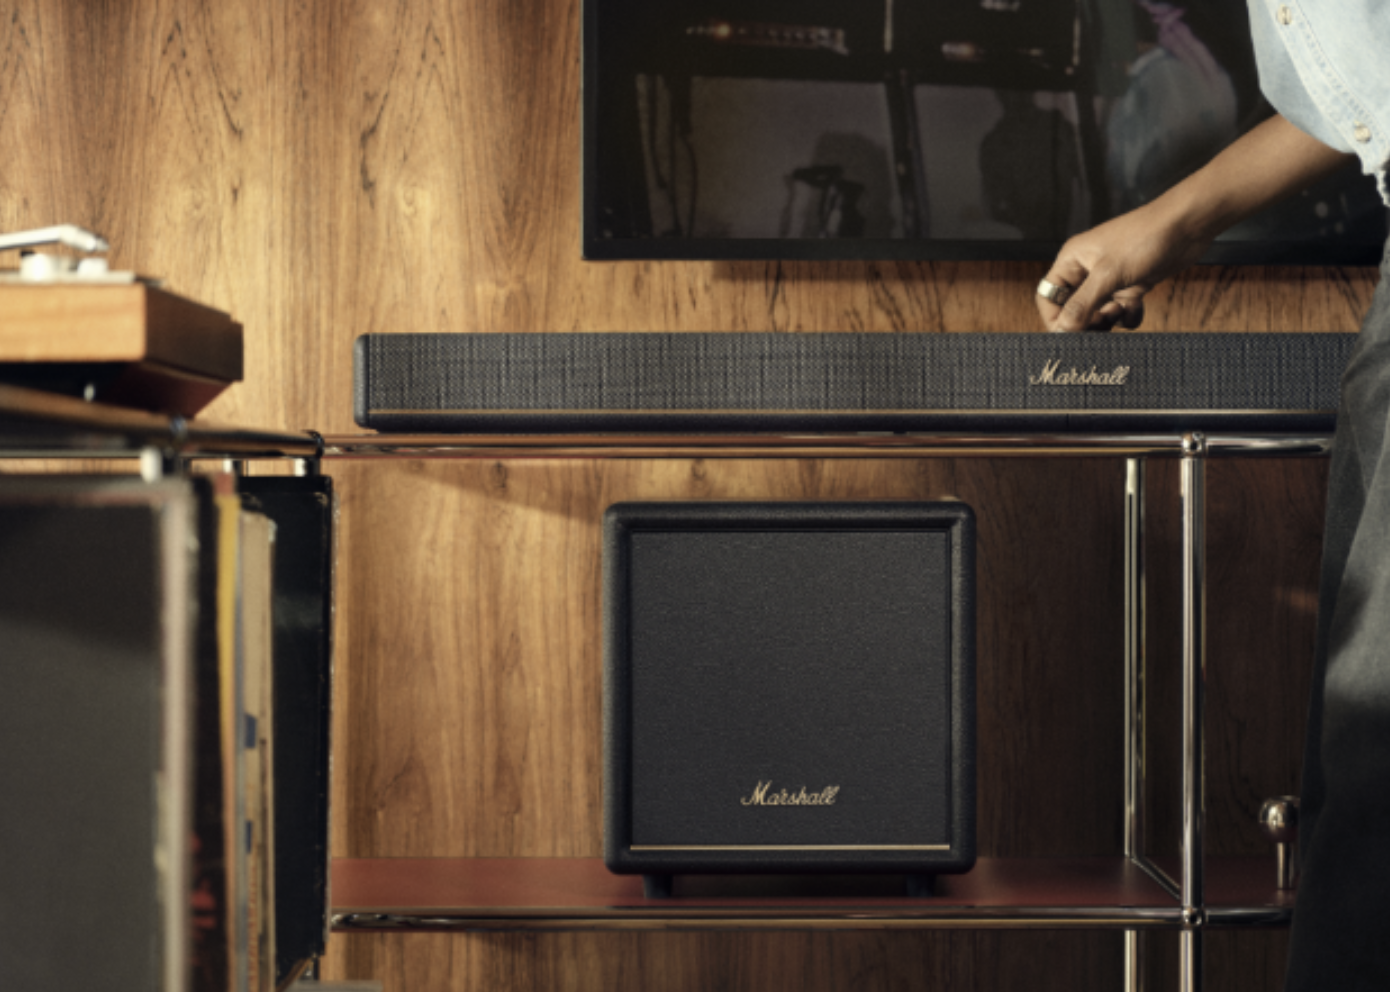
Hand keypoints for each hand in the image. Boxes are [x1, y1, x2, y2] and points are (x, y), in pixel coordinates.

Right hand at [1036, 200, 1212, 331]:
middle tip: (1101, 325)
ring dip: (1108, 319)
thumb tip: (1061, 331)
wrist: (1187, 226)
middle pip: (1072, 308)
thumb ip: (1081, 305)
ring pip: (1097, 311)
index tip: (1070, 335)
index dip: (1056, 318)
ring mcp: (1110, 278)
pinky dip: (1128, 315)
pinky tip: (1137, 307)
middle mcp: (1087, 269)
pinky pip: (1121, 310)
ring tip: (1120, 311)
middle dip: (1085, 321)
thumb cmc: (1144, 239)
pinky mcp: (1130, 284)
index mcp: (1072, 260)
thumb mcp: (1108, 275)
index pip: (1048, 296)